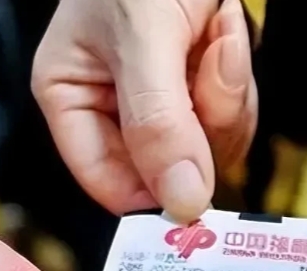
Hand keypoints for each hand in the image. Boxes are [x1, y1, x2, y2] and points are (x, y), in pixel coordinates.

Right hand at [31, 0, 256, 221]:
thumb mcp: (143, 37)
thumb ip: (158, 122)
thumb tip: (182, 202)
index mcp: (70, 96)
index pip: (105, 179)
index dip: (149, 196)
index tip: (191, 200)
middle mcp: (111, 108)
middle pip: (163, 168)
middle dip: (196, 127)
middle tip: (203, 70)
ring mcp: (158, 101)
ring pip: (203, 147)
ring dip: (222, 97)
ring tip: (213, 36)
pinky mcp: (195, 88)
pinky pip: (227, 116)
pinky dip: (235, 78)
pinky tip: (223, 31)